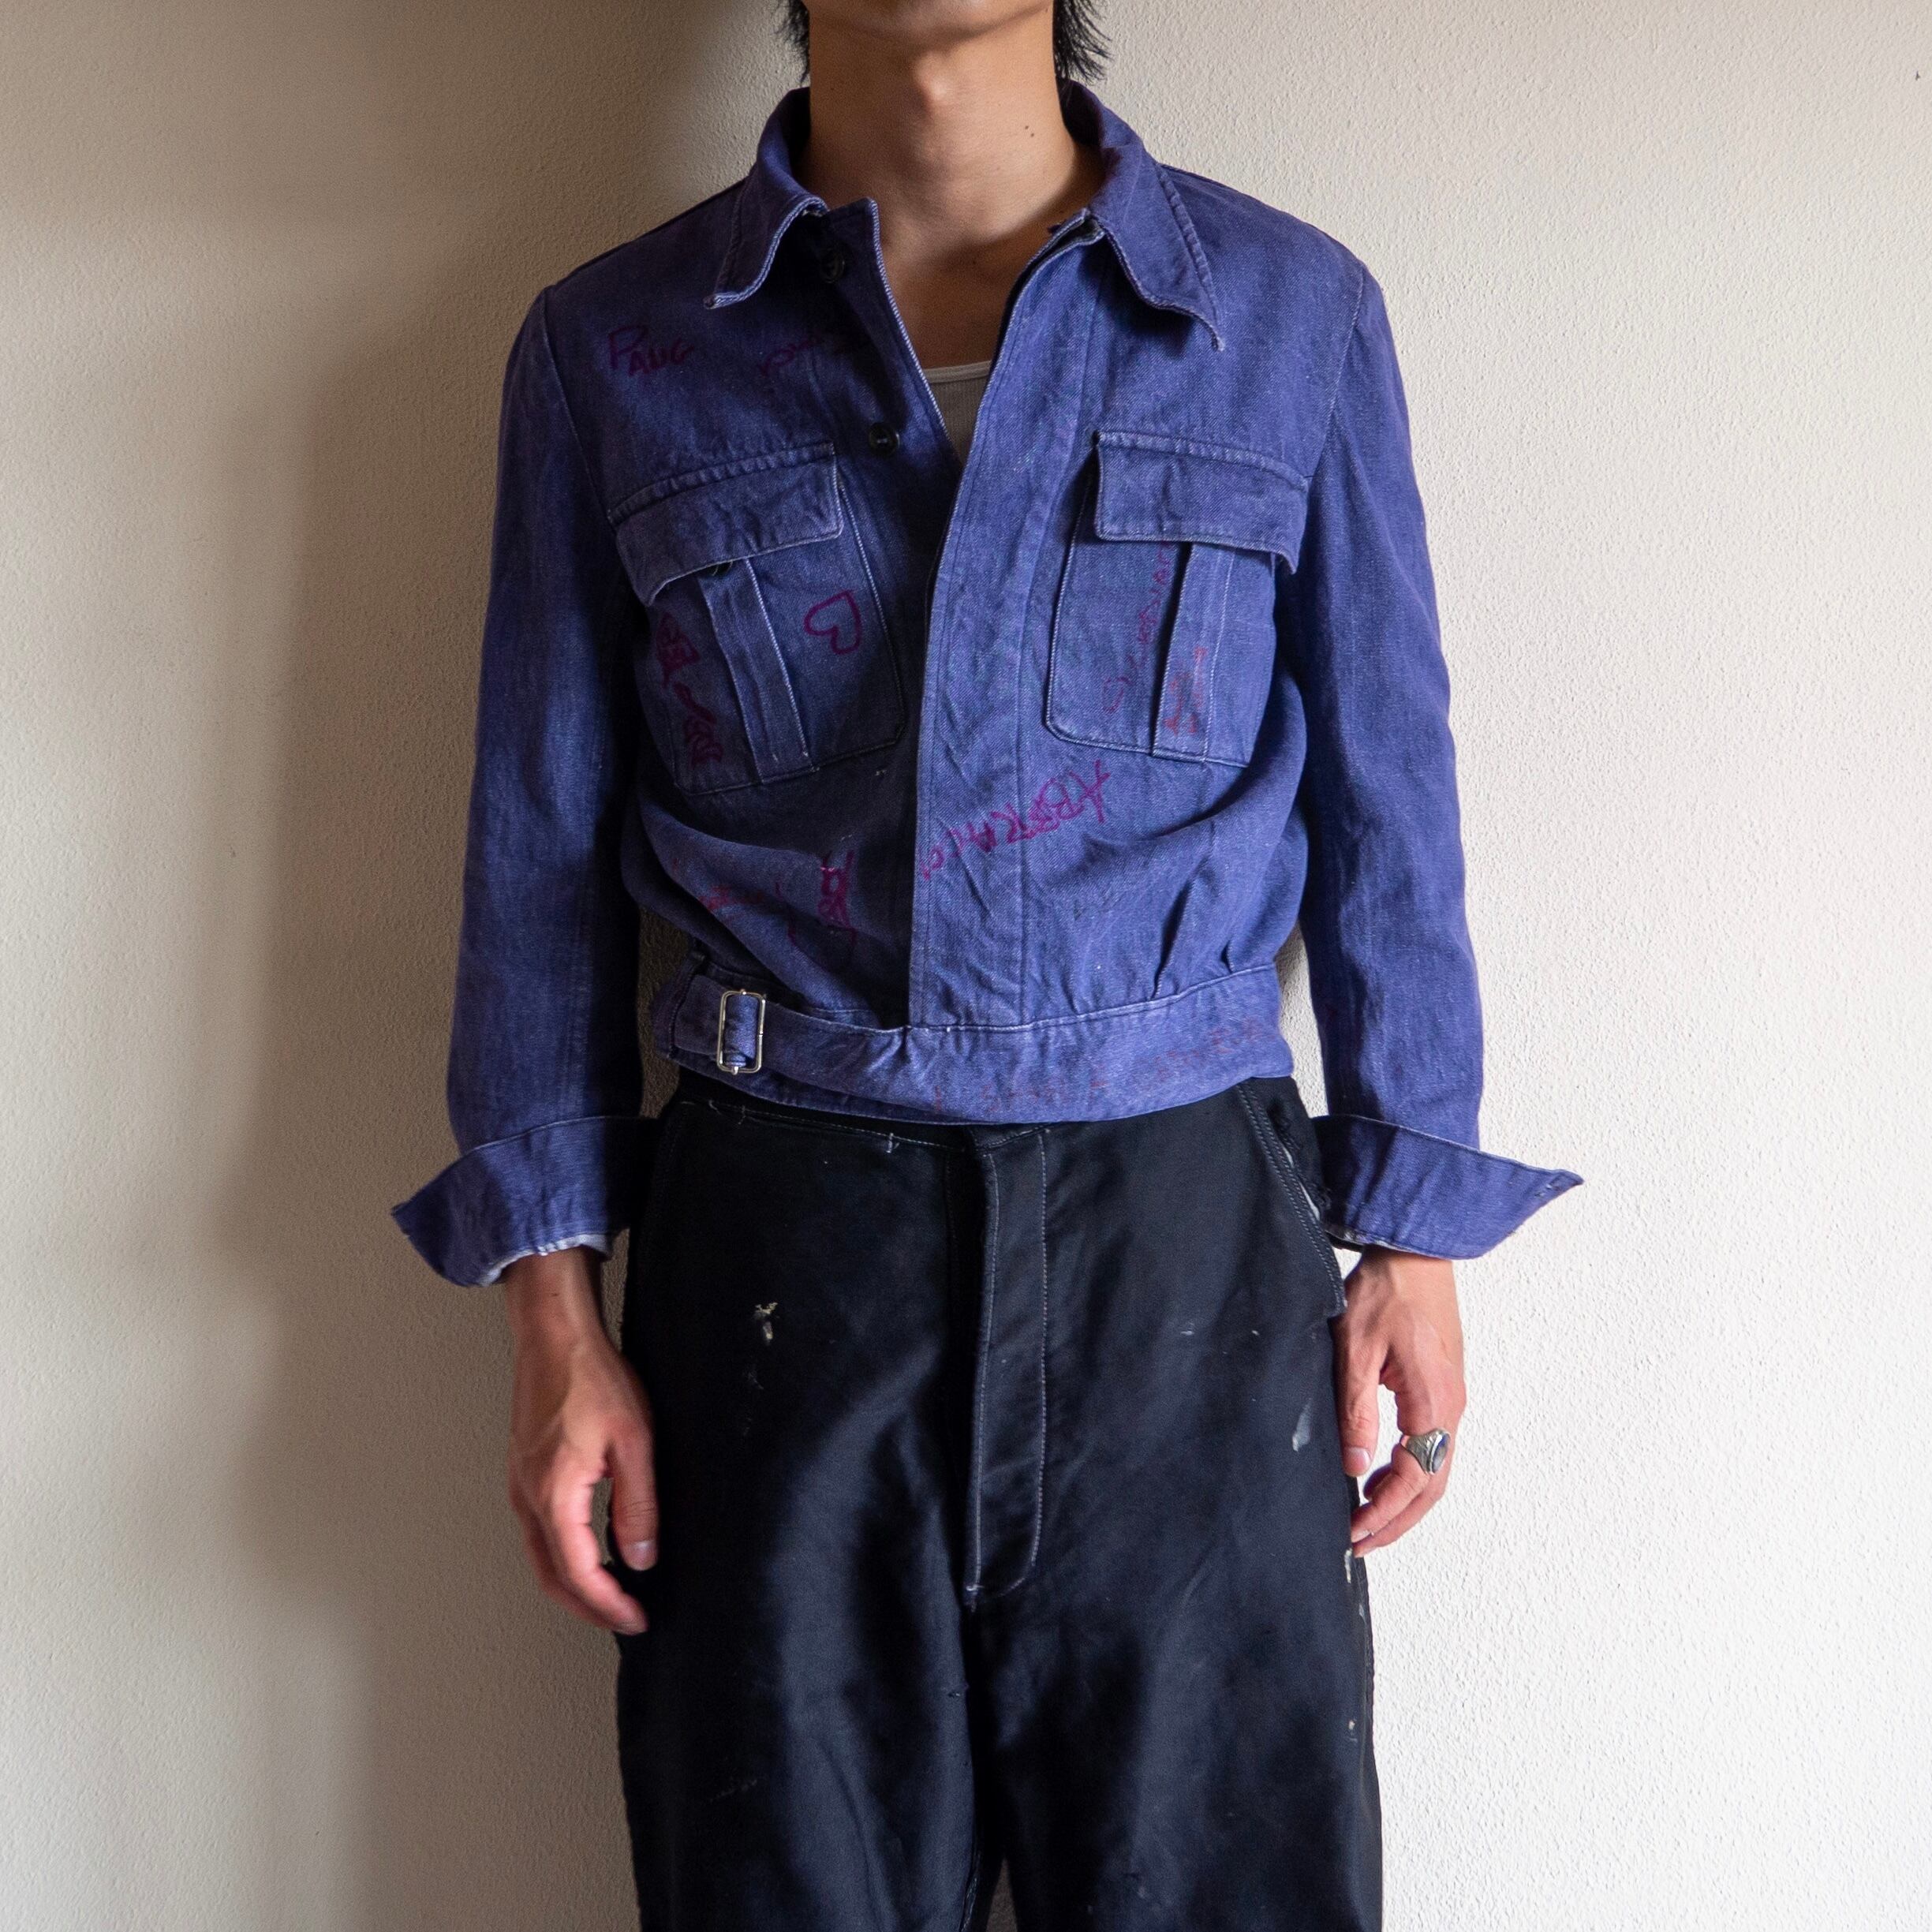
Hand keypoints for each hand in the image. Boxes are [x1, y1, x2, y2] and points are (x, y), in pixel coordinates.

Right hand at [501, 1247, 656, 1633]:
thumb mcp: (633, 1441)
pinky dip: (563, 1555)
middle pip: (551, 1577)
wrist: (554, 1336)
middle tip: (625, 1618)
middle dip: (588, 1607)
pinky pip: (539, 1531)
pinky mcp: (524, 1473)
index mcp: (553, 1495)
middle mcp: (527, 1498)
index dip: (608, 1605)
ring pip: (541, 1557)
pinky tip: (592, 1550)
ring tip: (613, 1593)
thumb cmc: (592, 1378)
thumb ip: (637, 1504)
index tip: (637, 1619)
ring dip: (574, 1583)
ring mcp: (520, 1486)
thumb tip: (642, 1557)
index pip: (579, 1574)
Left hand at [1333, 1247, 1465, 1553]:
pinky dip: (1409, 1472)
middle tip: (1360, 1542)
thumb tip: (1355, 1467)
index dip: (1385, 1512)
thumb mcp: (1355, 1349)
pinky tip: (1379, 1474)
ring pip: (1435, 1468)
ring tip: (1366, 1517)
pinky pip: (1432, 1445)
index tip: (1354, 1532)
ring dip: (1404, 1499)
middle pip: (1433, 1486)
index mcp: (1434, 1402)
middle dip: (1397, 1520)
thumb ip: (1355, 1410)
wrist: (1415, 1251)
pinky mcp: (1443, 1388)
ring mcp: (1451, 1398)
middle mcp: (1451, 1407)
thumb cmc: (1385, 1291)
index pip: (1416, 1478)